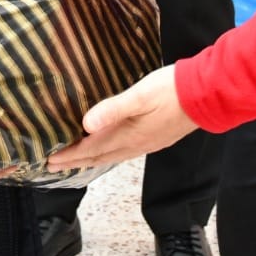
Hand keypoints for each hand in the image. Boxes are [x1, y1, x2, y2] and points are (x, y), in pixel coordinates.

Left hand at [46, 65, 196, 172]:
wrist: (206, 95)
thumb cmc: (171, 90)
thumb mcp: (139, 95)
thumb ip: (112, 109)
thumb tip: (85, 124)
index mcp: (128, 135)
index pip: (91, 149)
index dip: (69, 155)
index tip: (49, 160)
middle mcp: (136, 145)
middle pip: (99, 157)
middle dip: (76, 161)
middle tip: (53, 165)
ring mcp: (147, 144)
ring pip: (112, 156)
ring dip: (92, 159)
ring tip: (77, 160)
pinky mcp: (156, 138)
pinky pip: (125, 152)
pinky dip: (110, 153)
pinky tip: (110, 149)